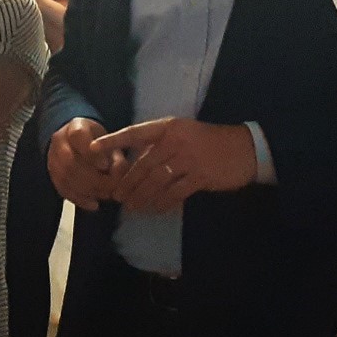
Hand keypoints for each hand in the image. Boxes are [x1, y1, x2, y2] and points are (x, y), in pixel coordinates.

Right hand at [48, 118, 120, 210]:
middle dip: (92, 178)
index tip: (106, 166)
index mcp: (75, 127)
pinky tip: (94, 205)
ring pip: (64, 176)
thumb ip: (116, 157)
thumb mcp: (110, 143)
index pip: (78, 136)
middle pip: (69, 161)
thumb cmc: (98, 141)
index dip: (91, 153)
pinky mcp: (52, 174)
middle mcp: (59, 141)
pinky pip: (62, 189)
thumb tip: (119, 175)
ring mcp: (52, 158)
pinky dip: (79, 199)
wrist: (75, 141)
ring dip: (87, 190)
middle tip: (111, 188)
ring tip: (105, 196)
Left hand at [91, 118, 258, 213]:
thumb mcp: (182, 133)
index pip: (134, 133)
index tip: (92, 149)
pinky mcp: (200, 176)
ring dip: (141, 196)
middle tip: (115, 195)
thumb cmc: (208, 141)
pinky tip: (154, 209)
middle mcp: (175, 140)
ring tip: (131, 206)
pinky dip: (161, 202)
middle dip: (127, 182)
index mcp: (168, 127)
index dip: (112, 141)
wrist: (244, 149)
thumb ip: (159, 144)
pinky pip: (174, 192)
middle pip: (143, 164)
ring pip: (155, 181)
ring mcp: (188, 158)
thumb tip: (133, 160)